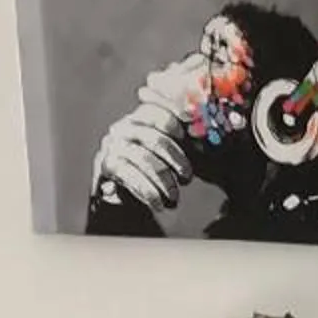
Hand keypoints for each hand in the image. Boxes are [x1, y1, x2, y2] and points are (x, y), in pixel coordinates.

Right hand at [89, 58, 199, 209]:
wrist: (120, 191)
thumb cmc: (152, 167)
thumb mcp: (168, 150)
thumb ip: (184, 139)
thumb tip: (211, 134)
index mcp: (140, 118)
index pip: (157, 112)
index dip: (173, 123)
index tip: (184, 138)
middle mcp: (124, 128)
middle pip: (155, 139)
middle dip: (176, 160)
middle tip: (186, 178)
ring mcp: (113, 145)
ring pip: (144, 159)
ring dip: (164, 181)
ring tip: (175, 196)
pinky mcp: (107, 165)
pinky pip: (131, 176)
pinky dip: (149, 193)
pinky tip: (160, 205)